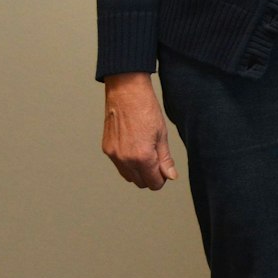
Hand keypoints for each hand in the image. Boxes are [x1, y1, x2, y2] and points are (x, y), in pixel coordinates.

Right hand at [101, 72, 176, 189]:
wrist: (126, 94)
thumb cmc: (146, 110)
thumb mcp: (162, 135)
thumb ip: (165, 159)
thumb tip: (170, 176)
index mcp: (142, 157)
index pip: (153, 183)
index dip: (162, 179)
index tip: (166, 172)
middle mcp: (125, 159)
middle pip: (140, 182)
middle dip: (150, 176)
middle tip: (159, 162)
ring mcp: (113, 155)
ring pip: (128, 176)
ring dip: (138, 172)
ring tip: (147, 154)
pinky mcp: (106, 149)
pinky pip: (118, 165)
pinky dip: (128, 163)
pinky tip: (135, 149)